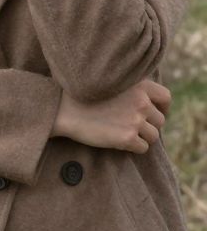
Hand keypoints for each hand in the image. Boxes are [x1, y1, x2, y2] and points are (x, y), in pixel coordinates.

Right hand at [55, 80, 170, 153]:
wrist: (65, 108)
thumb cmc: (85, 94)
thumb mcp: (112, 81)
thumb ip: (133, 89)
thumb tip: (150, 103)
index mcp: (139, 85)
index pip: (165, 98)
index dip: (161, 108)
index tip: (152, 114)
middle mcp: (141, 101)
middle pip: (160, 120)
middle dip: (149, 125)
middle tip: (131, 126)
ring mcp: (135, 120)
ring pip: (153, 136)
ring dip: (142, 137)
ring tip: (123, 133)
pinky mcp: (127, 138)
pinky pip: (142, 148)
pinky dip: (133, 147)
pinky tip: (118, 140)